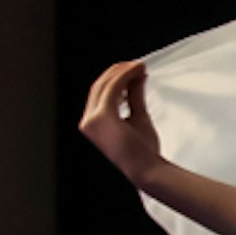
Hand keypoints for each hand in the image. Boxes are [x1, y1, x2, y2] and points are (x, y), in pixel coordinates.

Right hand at [78, 58, 163, 184]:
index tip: (134, 70)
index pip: (100, 93)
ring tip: (140, 67)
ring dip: (123, 72)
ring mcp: (92, 120)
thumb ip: (134, 96)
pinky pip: (113, 89)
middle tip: (138, 65)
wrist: (147, 169)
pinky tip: (137, 72)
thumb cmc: (144, 151)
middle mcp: (87, 121)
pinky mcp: (102, 118)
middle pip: (99, 86)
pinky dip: (125, 77)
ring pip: (104, 85)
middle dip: (119, 72)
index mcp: (92, 122)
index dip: (116, 78)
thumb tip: (137, 77)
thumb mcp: (138, 117)